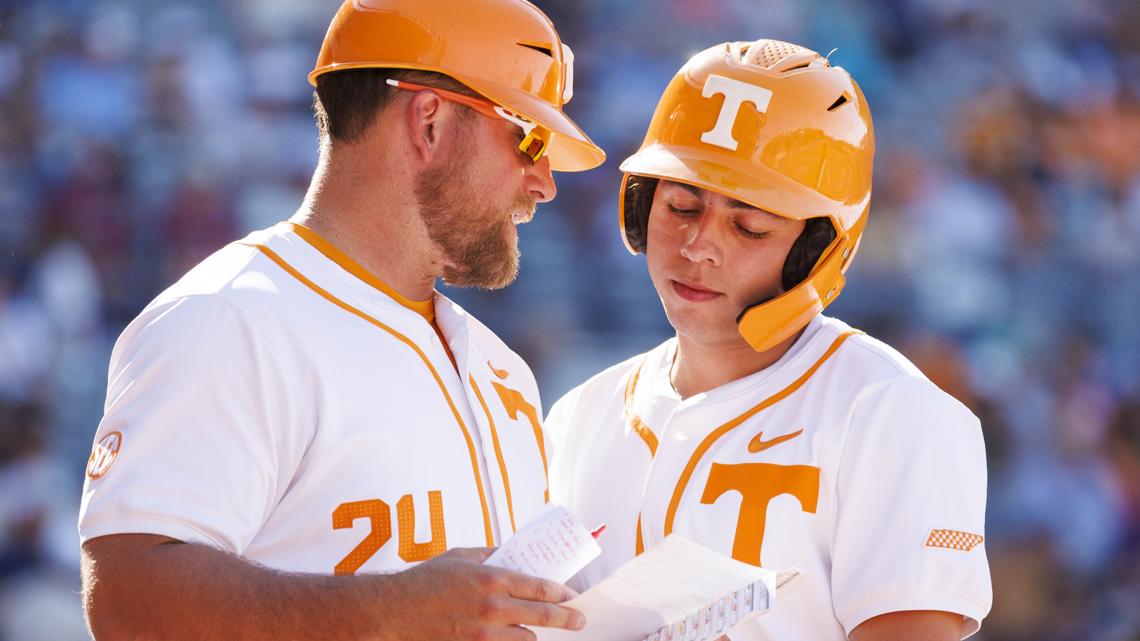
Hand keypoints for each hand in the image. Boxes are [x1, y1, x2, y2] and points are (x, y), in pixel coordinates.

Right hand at [380, 547, 585, 640]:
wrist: (395, 610)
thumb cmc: (426, 580)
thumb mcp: (462, 556)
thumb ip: (492, 555)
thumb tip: (516, 555)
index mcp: (493, 578)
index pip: (540, 587)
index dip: (562, 592)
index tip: (571, 595)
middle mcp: (493, 607)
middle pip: (543, 616)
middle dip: (566, 619)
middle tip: (579, 621)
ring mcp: (484, 634)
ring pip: (527, 638)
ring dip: (535, 633)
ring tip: (540, 628)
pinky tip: (516, 638)